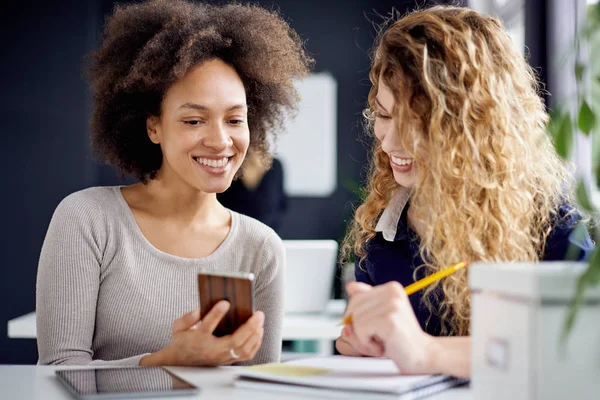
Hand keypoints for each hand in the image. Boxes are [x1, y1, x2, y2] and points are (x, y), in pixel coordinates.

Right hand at [140, 301, 264, 366]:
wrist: (181, 362)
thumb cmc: (182, 341)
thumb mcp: (178, 327)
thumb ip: (187, 318)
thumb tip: (200, 310)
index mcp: (197, 339)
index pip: (207, 326)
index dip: (216, 314)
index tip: (226, 302)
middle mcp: (212, 350)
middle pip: (234, 341)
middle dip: (249, 327)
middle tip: (258, 313)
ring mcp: (222, 357)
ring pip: (243, 349)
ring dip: (255, 335)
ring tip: (260, 320)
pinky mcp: (228, 360)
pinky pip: (246, 354)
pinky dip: (255, 343)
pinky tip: (259, 331)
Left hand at [343, 281, 434, 373]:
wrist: (421, 356)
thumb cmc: (397, 340)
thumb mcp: (376, 319)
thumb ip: (362, 303)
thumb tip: (349, 287)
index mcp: (391, 288)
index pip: (356, 297)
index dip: (356, 318)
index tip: (374, 328)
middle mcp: (392, 291)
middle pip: (353, 307)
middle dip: (358, 328)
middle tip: (378, 338)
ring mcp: (393, 304)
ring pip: (355, 320)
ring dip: (363, 338)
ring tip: (382, 342)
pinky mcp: (390, 319)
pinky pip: (361, 330)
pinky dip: (366, 343)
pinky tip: (382, 346)